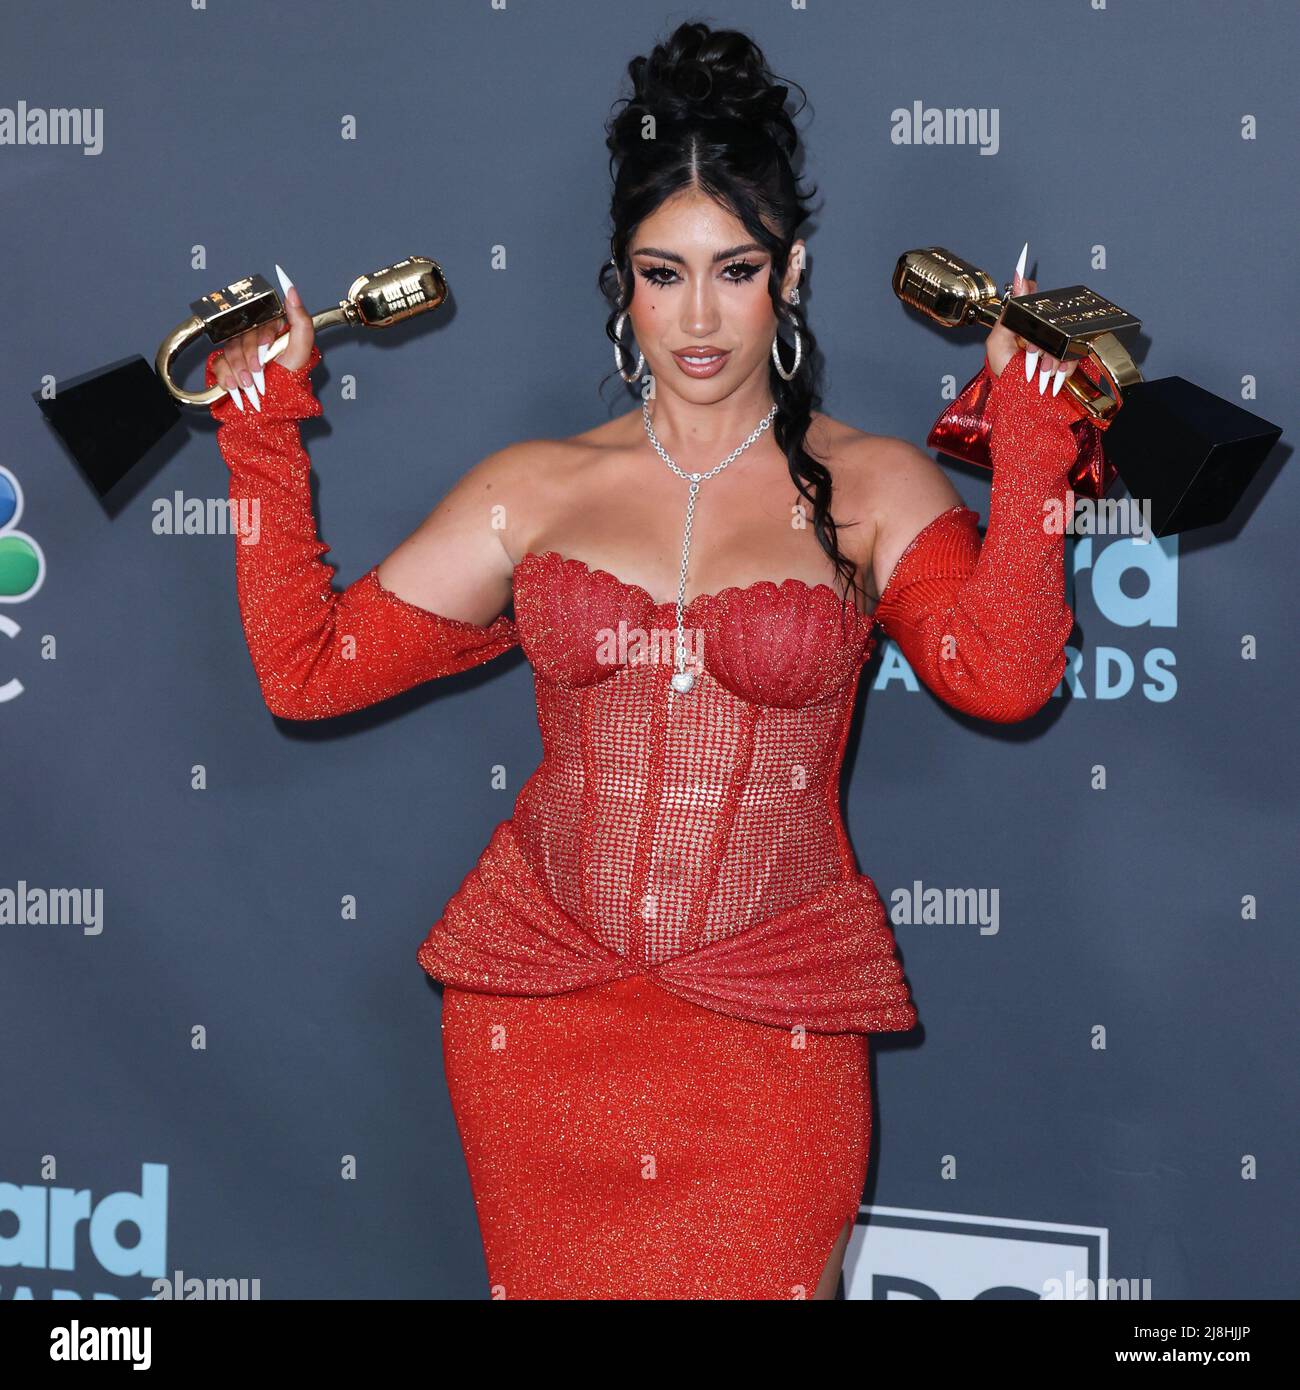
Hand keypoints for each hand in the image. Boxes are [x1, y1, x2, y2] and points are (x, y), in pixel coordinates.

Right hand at [209, 264, 314, 412]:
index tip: (269, 349)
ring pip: (230, 349)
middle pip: (243, 336)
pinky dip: (227, 378)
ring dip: (241, 370)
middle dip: (252, 357)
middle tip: (262, 372)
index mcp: (274, 333)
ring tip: (251, 385)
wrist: (270, 415)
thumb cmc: (290, 385)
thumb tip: (291, 290)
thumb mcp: (302, 351)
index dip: (263, 336)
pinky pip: (218, 363)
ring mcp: (240, 354)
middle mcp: (257, 341)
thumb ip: (300, 320)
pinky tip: (236, 388)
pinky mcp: (226, 367)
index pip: (260, 321)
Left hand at [984, 242, 1079, 396]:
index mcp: (1024, 327)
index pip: (1035, 300)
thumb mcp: (998, 343)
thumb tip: (1019, 279)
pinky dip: (1063, 367)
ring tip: (1038, 372)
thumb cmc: (1007, 379)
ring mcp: (1057, 347)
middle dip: (1041, 340)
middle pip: (1052, 321)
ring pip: (1064, 338)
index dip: (1034, 297)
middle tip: (1030, 354)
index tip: (1033, 293)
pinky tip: (1051, 376)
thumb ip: (1010, 313)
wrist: (1022, 408)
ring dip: (1050, 357)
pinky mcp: (1070, 360)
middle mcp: (1042, 334)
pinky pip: (1076, 354)